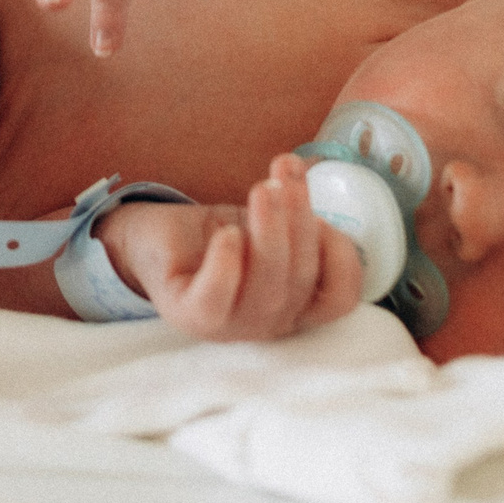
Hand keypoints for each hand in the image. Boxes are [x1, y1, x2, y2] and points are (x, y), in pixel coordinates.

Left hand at [95, 156, 364, 341]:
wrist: (158, 238)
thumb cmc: (222, 234)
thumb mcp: (271, 225)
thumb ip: (300, 220)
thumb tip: (314, 184)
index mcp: (297, 303)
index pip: (339, 298)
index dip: (345, 258)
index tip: (326, 212)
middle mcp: (270, 320)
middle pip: (302, 282)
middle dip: (299, 221)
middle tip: (285, 177)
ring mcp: (231, 325)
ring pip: (267, 290)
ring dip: (271, 234)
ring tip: (264, 189)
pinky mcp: (191, 315)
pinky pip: (214, 301)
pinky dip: (225, 266)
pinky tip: (227, 234)